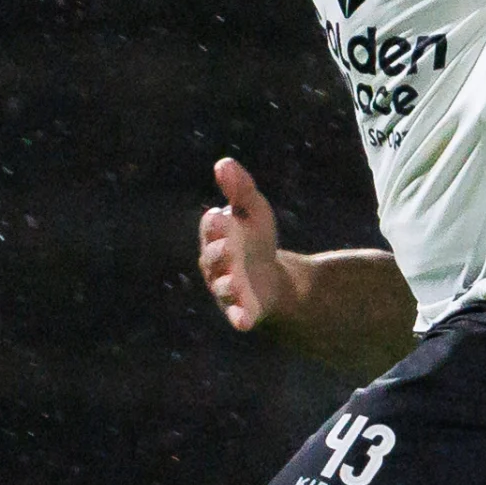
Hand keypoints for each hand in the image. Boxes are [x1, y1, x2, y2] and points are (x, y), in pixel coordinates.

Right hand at [198, 157, 309, 334]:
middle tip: (227, 245)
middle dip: (218, 252)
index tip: (221, 215)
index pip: (211, 229)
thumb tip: (223, 162)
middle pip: (213, 258)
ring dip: (226, 284)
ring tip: (234, 281)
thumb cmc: (256, 242)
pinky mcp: (241, 310)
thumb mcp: (253, 211)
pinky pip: (236, 316)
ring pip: (222, 287)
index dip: (215, 224)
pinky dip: (238, 318)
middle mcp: (215, 265)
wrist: (274, 280)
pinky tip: (243, 322)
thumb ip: (239, 188)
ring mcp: (227, 289)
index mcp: (215, 238)